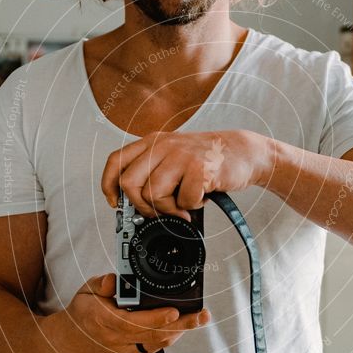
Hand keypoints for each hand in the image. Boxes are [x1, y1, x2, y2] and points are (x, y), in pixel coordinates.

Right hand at [48, 273, 210, 352]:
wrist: (69, 344)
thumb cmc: (81, 314)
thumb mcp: (85, 291)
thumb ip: (100, 284)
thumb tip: (113, 278)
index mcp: (103, 320)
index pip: (133, 322)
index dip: (155, 319)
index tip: (173, 311)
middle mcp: (116, 338)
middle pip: (154, 334)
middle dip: (181, 325)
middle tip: (201, 315)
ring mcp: (125, 350)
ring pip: (158, 343)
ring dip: (180, 331)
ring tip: (199, 318)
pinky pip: (155, 347)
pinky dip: (170, 337)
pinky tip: (182, 326)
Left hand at [101, 129, 272, 217]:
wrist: (244, 151)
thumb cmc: (207, 158)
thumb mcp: (174, 155)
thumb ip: (152, 172)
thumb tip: (132, 204)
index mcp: (153, 142)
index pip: (115, 162)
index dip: (109, 186)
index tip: (115, 203)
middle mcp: (163, 146)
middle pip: (129, 185)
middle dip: (142, 207)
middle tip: (160, 211)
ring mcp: (180, 156)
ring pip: (153, 196)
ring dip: (170, 209)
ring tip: (185, 203)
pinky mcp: (198, 170)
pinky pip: (183, 202)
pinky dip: (193, 206)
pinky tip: (202, 196)